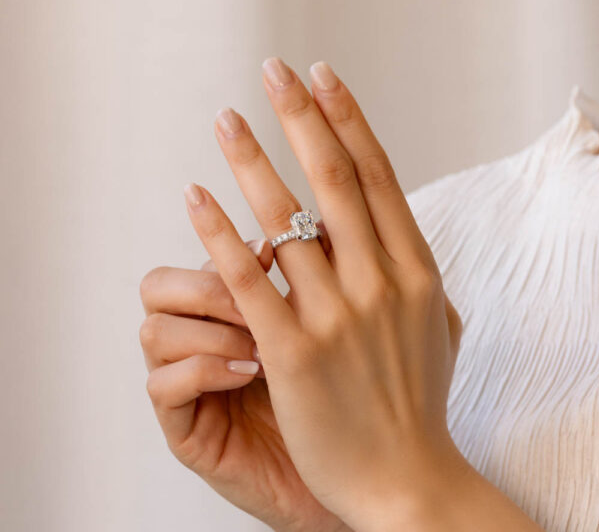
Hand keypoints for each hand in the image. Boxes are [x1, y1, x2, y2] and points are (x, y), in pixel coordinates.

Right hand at [139, 238, 351, 531]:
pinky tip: (251, 374)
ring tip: (263, 350)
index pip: (196, 259)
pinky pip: (161, 385)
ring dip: (214, 332)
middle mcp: (195, 340)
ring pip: (155, 330)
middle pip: (158, 286)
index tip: (272, 252)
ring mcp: (183, 383)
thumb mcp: (315, 324)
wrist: (345, 468)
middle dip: (210, 289)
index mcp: (222, 312)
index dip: (225, 246)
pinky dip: (205, 370)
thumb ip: (301, 276)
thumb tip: (301, 229)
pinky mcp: (182, 427)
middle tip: (257, 307)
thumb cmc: (332, 389)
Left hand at [182, 58, 541, 531]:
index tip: (322, 76)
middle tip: (273, 70)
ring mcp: (336, 317)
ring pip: (284, 222)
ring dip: (250, 162)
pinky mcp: (292, 353)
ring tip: (225, 119)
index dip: (347, 118)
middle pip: (332, 180)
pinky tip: (194, 196)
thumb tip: (390, 220)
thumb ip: (412, 267)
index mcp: (414, 268)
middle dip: (301, 115)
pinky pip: (248, 279)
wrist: (406, 476)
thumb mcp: (432, 321)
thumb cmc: (415, 396)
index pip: (376, 175)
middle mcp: (378, 282)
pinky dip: (218, 233)